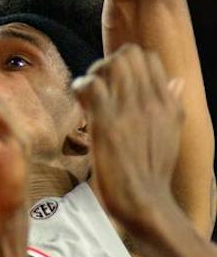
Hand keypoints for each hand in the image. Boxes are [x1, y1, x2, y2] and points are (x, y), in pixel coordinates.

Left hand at [75, 44, 184, 230]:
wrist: (145, 201)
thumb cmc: (153, 171)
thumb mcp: (172, 132)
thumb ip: (172, 104)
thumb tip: (177, 81)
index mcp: (167, 102)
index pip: (148, 58)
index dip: (125, 64)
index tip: (113, 83)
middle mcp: (151, 101)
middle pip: (127, 55)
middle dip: (106, 64)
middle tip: (96, 87)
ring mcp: (128, 111)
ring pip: (109, 66)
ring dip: (92, 75)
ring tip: (88, 95)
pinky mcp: (106, 124)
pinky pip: (90, 87)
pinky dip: (80, 88)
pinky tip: (79, 102)